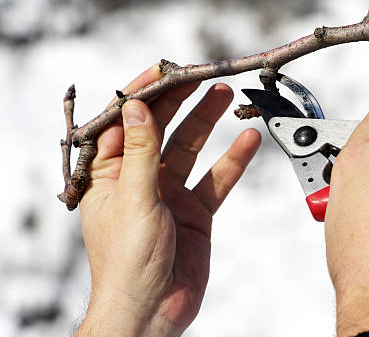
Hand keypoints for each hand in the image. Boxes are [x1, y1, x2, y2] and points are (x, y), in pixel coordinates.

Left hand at [76, 65, 260, 335]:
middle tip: (202, 76)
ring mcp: (170, 193)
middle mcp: (140, 178)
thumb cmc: (127, 263)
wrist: (153, 309)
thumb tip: (139, 107)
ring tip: (225, 95)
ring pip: (191, 147)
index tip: (165, 70)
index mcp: (109, 174)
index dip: (143, 94)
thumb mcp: (132, 198)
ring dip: (208, 122)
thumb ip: (140, 151)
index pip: (124, 123)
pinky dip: (233, 160)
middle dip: (181, 101)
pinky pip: (216, 178)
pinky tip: (248, 141)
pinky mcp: (195, 210)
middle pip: (161, 129)